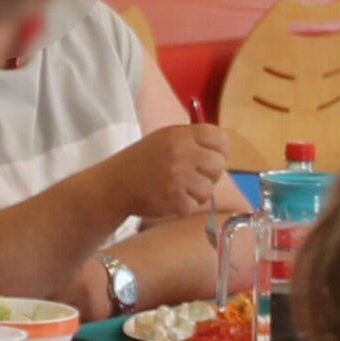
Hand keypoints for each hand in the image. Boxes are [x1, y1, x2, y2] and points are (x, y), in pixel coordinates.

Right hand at [99, 123, 231, 220]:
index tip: (210, 158)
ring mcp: (179, 177)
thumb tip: (224, 150)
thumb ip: (193, 140)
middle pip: (219, 165)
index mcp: (181, 134)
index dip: (219, 150)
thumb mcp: (165, 139)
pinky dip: (184, 206)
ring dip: (197, 193)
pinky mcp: (175, 199)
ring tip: (178, 188)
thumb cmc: (142, 161)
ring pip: (209, 189)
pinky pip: (195, 206)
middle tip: (192, 177)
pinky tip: (169, 198)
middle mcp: (182, 153)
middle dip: (209, 174)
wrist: (115, 184)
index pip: (220, 138)